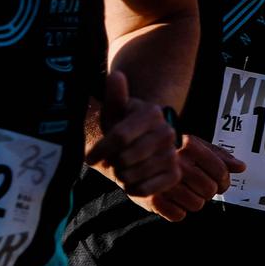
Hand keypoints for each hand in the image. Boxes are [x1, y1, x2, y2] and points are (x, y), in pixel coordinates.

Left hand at [85, 70, 182, 198]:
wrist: (140, 145)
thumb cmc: (122, 127)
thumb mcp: (114, 111)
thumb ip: (114, 95)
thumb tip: (116, 76)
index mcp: (152, 113)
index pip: (119, 136)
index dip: (101, 150)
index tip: (90, 158)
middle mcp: (167, 132)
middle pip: (125, 158)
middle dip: (112, 163)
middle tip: (112, 161)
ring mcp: (172, 154)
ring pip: (133, 174)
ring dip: (121, 176)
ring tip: (122, 169)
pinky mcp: (174, 174)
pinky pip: (146, 189)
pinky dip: (133, 188)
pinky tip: (131, 181)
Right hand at [127, 135, 245, 222]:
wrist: (130, 154)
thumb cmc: (170, 151)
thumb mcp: (195, 146)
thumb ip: (219, 156)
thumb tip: (241, 167)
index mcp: (189, 146)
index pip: (220, 171)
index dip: (224, 180)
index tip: (219, 181)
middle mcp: (177, 162)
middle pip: (210, 190)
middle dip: (208, 192)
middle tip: (199, 187)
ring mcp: (164, 180)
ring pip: (196, 205)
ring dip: (193, 202)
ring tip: (184, 192)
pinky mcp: (152, 198)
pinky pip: (178, 216)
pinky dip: (177, 211)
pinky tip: (172, 200)